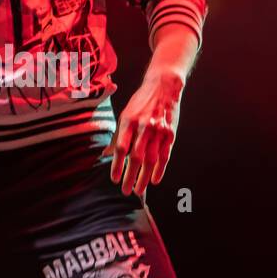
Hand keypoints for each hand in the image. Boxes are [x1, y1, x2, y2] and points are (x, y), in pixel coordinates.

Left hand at [107, 66, 182, 196]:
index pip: (121, 148)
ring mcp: (159, 130)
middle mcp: (144, 126)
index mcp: (129, 121)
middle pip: (136, 157)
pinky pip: (165, 155)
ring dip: (144, 177)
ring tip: (139, 190)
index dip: (117, 165)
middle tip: (126, 191)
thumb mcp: (126, 114)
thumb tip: (105, 155)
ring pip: (151, 159)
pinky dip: (160, 169)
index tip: (114, 180)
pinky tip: (154, 180)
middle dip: (130, 176)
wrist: (164, 86)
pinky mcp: (170, 133)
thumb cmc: (141, 102)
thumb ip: (118, 136)